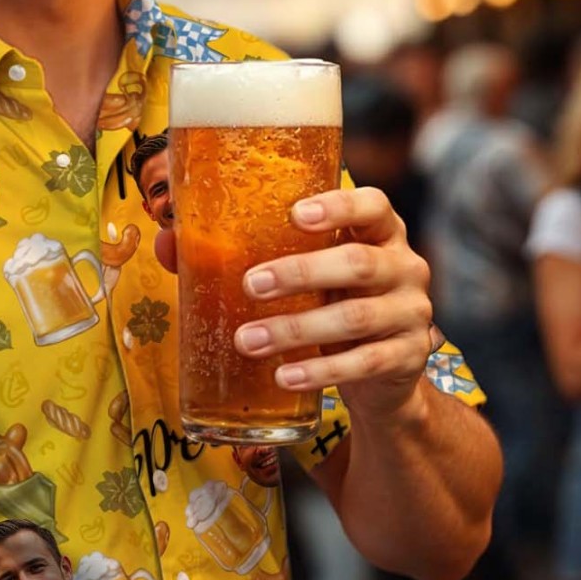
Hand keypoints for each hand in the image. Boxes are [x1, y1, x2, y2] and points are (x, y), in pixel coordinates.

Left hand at [156, 187, 432, 415]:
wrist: (383, 370)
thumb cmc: (330, 301)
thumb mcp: (301, 274)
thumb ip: (243, 252)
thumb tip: (168, 240)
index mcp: (380, 232)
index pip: (373, 205)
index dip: (339, 205)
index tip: (295, 214)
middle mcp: (405, 266)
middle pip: (359, 263)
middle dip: (300, 273)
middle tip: (249, 284)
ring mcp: (412, 313)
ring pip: (356, 318)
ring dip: (296, 329)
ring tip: (247, 340)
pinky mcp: (408, 357)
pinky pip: (364, 364)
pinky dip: (320, 370)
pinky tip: (284, 374)